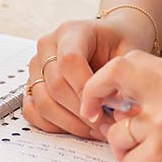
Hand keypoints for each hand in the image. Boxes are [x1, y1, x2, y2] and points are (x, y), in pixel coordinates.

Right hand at [22, 15, 155, 139]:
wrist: (111, 41)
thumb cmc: (119, 45)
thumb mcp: (129, 52)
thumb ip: (121, 76)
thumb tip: (115, 106)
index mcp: (71, 32)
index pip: (69, 61)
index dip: (84, 89)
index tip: (104, 108)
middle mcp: (47, 47)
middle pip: (55, 85)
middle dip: (81, 112)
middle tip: (105, 125)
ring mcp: (36, 67)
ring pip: (42, 102)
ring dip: (70, 123)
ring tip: (95, 129)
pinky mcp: (33, 84)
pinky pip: (33, 111)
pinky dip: (54, 125)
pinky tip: (78, 127)